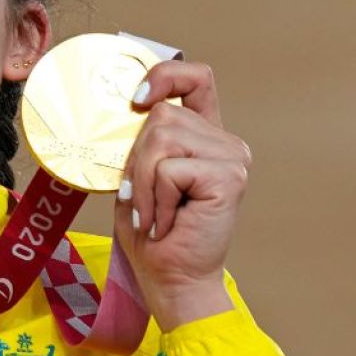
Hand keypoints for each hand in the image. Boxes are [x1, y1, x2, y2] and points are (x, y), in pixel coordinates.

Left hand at [114, 60, 250, 329]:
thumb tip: (123, 112)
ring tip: (154, 215)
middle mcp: (225, 143)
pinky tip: (167, 223)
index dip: (165, 75)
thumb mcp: (136, 179)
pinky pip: (169, 169)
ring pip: (162, 139)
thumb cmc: (152, 235)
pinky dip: (156, 199)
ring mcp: (232, 157)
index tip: (137, 99)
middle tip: (142, 202)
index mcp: (204, 137)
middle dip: (136, 161)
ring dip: (143, 184)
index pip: (195, 79)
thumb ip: (139, 143)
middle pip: (163, 116)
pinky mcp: (229, 176)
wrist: (172, 281)